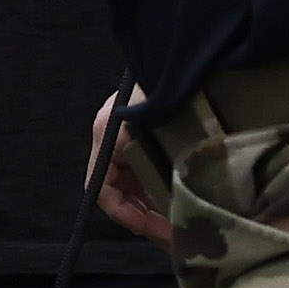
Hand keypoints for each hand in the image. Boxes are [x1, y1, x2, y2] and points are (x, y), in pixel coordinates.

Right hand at [88, 87, 171, 243]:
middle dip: (146, 216)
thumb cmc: (168, 87)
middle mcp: (113, 135)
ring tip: (183, 220)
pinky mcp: (145, 128)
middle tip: (175, 234)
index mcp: (107, 136)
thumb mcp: (155, 128)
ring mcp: (128, 131)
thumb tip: (169, 211)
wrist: (181, 53)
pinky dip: (162, 184)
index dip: (128, 217)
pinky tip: (185, 195)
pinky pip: (147, 165)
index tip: (156, 232)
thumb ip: (157, 167)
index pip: (104, 192)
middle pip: (121, 189)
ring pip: (135, 180)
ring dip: (155, 203)